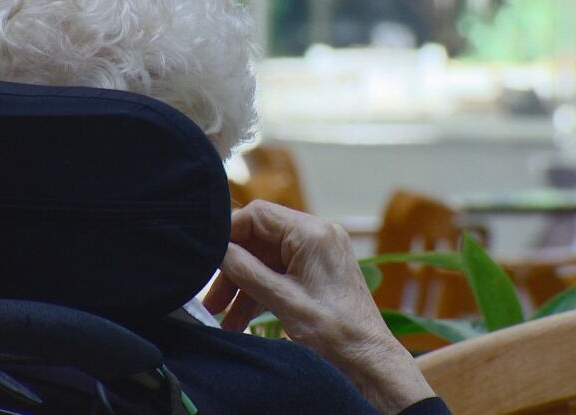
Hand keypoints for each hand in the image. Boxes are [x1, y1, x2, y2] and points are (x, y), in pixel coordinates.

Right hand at [203, 200, 434, 413]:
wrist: (368, 359)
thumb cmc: (335, 332)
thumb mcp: (282, 300)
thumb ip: (245, 270)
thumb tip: (217, 250)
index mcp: (312, 234)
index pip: (258, 215)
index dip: (228, 234)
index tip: (206, 256)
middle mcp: (318, 236)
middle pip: (260, 239)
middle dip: (233, 268)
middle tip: (213, 299)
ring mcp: (319, 253)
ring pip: (267, 259)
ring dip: (244, 285)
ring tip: (224, 317)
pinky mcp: (319, 271)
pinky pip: (281, 273)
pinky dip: (261, 292)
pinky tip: (242, 319)